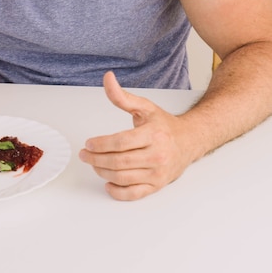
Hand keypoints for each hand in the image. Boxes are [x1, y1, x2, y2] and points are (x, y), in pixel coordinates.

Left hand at [79, 71, 193, 199]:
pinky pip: (134, 194)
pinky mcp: (157, 185)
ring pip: (123, 177)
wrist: (189, 141)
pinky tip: (108, 183)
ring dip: (103, 172)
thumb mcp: (144, 107)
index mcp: (153, 134)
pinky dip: (118, 192)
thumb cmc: (164, 125)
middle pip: (119, 161)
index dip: (101, 144)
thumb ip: (122, 96)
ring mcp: (158, 173)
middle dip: (96, 159)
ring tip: (94, 164)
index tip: (89, 143)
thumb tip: (107, 78)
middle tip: (85, 155)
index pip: (121, 142)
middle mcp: (157, 155)